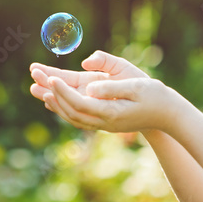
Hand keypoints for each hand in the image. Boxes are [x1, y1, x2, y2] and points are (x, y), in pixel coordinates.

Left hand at [29, 50, 178, 133]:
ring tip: (37, 90)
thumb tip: (89, 87)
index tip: (49, 77)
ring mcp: (104, 124)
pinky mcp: (105, 121)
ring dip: (54, 102)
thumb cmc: (155, 96)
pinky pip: (79, 117)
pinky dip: (64, 108)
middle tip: (34, 79)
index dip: (62, 90)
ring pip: (72, 116)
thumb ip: (111, 87)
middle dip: (51, 94)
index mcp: (111, 112)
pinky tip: (54, 101)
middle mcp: (104, 121)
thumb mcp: (136, 86)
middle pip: (71, 110)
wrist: (168, 115)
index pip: (79, 102)